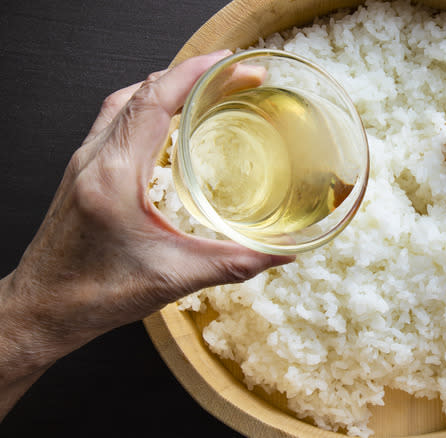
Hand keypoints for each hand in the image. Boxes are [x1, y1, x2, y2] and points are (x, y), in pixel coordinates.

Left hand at [0, 51, 291, 416]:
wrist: (43, 308)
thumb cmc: (93, 294)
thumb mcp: (173, 278)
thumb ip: (233, 263)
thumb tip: (282, 254)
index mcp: (114, 175)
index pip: (154, 101)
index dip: (193, 73)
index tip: (228, 63)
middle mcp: (94, 159)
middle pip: (142, 91)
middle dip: (191, 75)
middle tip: (232, 77)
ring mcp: (84, 161)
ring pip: (125, 101)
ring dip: (167, 87)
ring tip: (205, 90)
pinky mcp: (83, 171)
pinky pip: (115, 120)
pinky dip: (147, 107)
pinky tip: (168, 124)